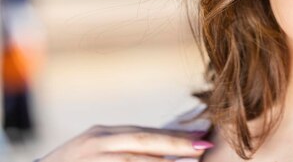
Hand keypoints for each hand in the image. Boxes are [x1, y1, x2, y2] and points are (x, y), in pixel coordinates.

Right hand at [35, 124, 212, 161]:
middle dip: (175, 143)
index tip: (203, 135)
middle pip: (143, 141)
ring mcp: (90, 157)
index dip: (176, 134)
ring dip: (162, 161)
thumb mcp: (99, 150)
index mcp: (104, 134)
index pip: (146, 132)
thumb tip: (167, 148)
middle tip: (203, 146)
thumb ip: (129, 146)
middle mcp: (97, 141)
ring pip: (132, 158)